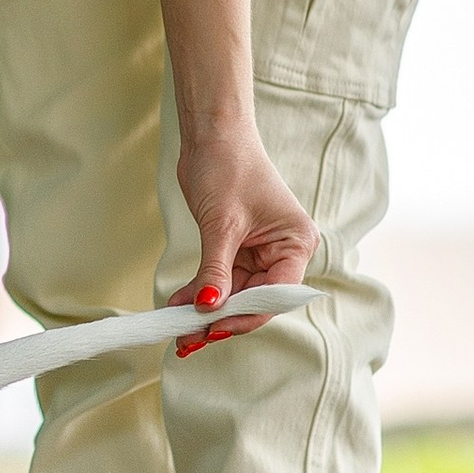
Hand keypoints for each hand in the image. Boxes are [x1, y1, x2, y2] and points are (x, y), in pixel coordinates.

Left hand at [171, 124, 316, 353]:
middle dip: (222, 317)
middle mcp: (283, 251)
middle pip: (254, 298)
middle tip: (189, 338)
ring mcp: (260, 250)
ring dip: (207, 309)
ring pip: (235, 292)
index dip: (244, 315)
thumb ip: (216, 271)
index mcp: (296, 244)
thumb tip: (208, 309)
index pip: (275, 294)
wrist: (211, 134)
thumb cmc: (228, 167)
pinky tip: (178, 305)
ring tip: (178, 328)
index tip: (212, 329)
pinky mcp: (237, 246)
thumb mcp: (222, 225)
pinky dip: (200, 291)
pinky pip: (220, 277)